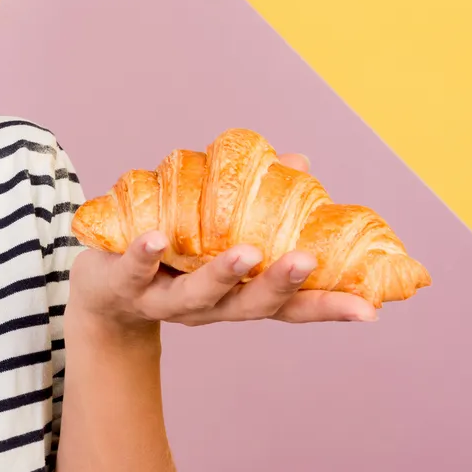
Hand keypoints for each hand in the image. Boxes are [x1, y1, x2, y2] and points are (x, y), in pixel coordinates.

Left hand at [67, 152, 379, 330]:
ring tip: (244, 252)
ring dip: (221, 273)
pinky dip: (144, 254)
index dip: (328, 307)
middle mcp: (210, 306)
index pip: (291, 306)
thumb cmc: (173, 258)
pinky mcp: (123, 282)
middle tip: (307, 262)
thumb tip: (300, 162)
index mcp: (239, 296)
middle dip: (279, 283)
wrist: (101, 295)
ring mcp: (165, 298)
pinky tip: (155, 238)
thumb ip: (258, 205)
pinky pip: (135, 268)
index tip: (370, 308)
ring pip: (197, 292)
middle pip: (250, 303)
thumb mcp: (217, 237)